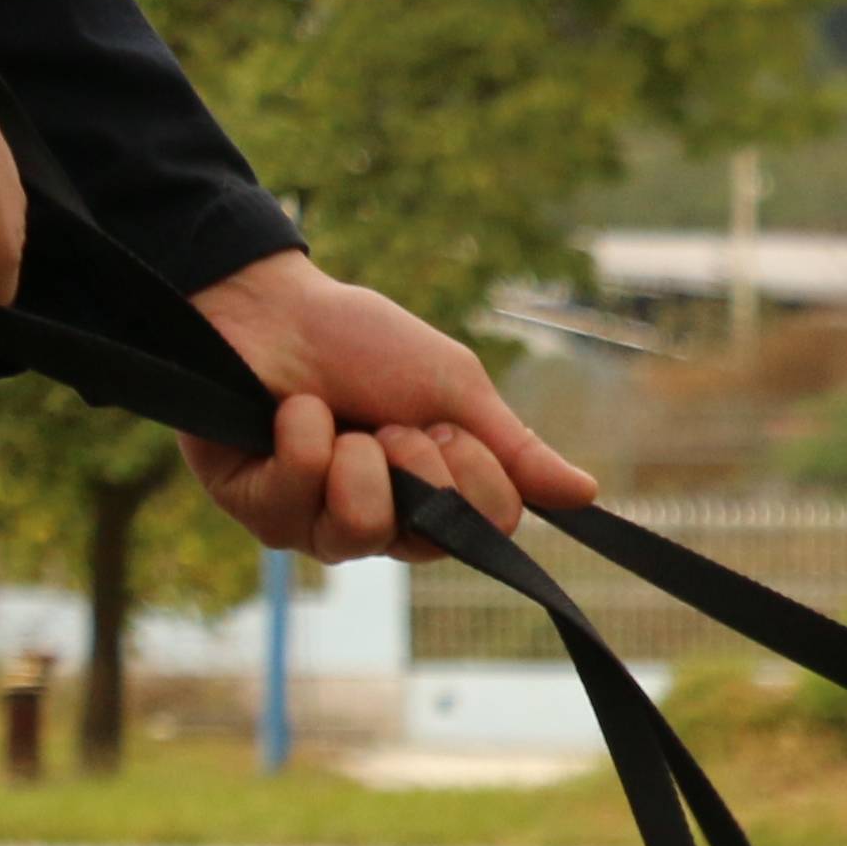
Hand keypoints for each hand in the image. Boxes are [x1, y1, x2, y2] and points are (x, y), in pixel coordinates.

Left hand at [180, 249, 597, 559]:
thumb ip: (514, 448)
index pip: (489, 528)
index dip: (475, 475)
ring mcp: (317, 526)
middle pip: (430, 539)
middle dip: (418, 463)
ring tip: (340, 419)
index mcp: (436, 499)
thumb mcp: (454, 389)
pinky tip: (290, 415)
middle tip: (387, 418)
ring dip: (360, 458)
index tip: (446, 425)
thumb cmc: (361, 343)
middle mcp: (381, 525)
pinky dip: (304, 442)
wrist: (271, 307)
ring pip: (362, 530)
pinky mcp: (259, 514)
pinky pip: (299, 503)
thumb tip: (587, 493)